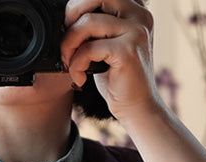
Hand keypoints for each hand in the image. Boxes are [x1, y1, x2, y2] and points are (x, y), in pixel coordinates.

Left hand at [61, 0, 159, 121]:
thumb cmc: (119, 77)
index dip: (79, 5)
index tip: (70, 27)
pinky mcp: (127, 51)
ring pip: (87, 22)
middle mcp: (139, 14)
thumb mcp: (106, 43)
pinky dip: (76, 64)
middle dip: (71, 16)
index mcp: (135, 8)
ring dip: (69, 45)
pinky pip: (89, 48)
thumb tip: (66, 16)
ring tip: (69, 63)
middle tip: (66, 41)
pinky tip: (79, 77)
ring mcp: (136, 31)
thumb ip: (95, 24)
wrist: (137, 108)